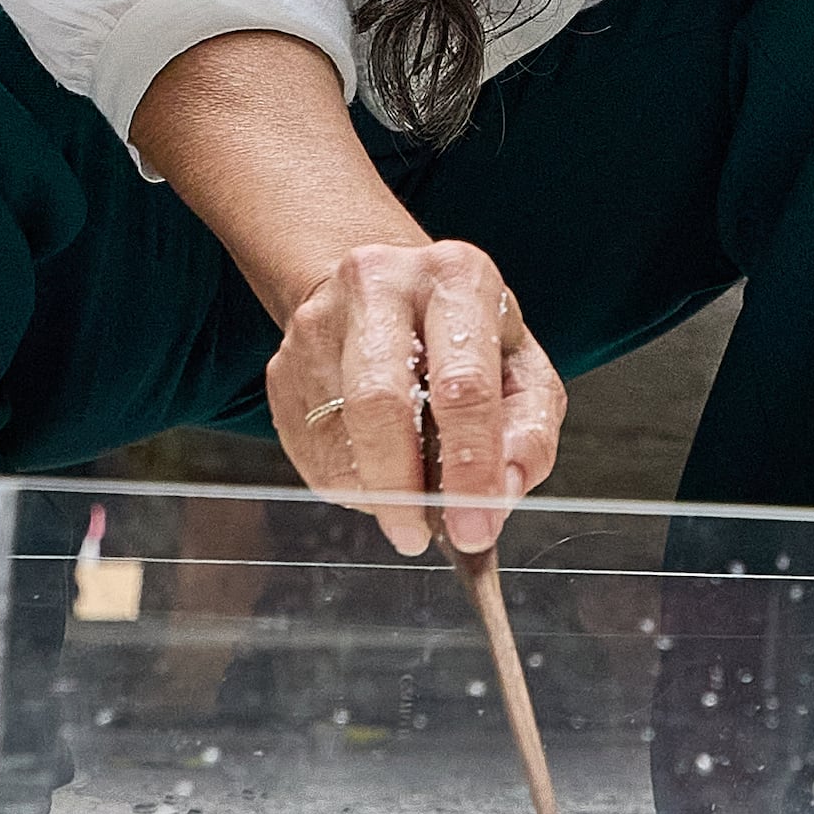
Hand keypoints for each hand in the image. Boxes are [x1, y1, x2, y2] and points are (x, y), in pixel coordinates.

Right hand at [266, 238, 562, 556]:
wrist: (388, 288)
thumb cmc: (464, 335)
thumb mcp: (522, 367)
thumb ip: (529, 430)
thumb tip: (502, 492)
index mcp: (456, 278)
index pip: (463, 385)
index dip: (470, 467)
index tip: (476, 527)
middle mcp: (382, 285)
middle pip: (379, 404)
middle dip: (402, 488)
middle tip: (420, 534)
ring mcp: (320, 322)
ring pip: (337, 436)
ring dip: (375, 492)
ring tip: (407, 501)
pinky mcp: (283, 363)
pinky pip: (310, 449)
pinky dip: (348, 483)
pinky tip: (375, 472)